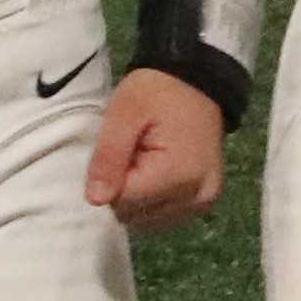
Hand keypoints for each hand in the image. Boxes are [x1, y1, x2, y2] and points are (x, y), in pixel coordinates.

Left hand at [83, 68, 224, 233]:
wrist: (197, 79)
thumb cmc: (159, 92)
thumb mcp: (125, 112)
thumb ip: (108, 156)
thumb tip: (96, 201)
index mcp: (180, 176)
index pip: (121, 202)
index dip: (112, 177)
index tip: (124, 149)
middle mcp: (198, 197)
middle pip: (135, 215)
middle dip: (125, 187)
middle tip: (136, 151)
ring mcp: (204, 202)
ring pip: (146, 221)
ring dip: (139, 196)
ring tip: (148, 159)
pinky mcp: (205, 202)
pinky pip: (164, 216)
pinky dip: (154, 199)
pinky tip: (158, 173)